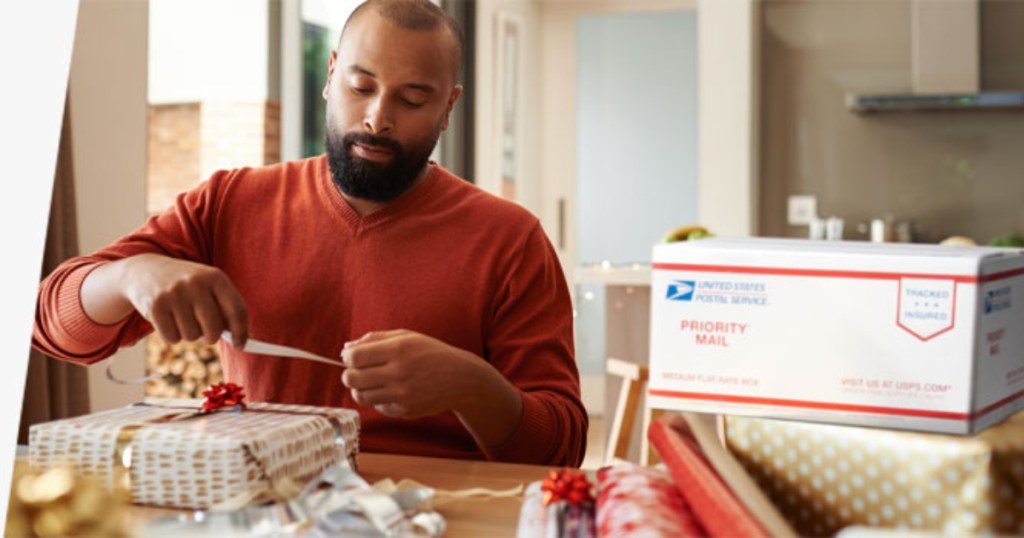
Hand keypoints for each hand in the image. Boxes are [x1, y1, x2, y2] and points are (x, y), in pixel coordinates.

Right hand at [113, 254, 247, 344]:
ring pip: (192, 336)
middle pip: (214, 329)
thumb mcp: (208, 286)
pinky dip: (172, 336)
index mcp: (216, 277)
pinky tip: (168, 319)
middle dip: (210, 336)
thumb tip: (238, 339)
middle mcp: (196, 283)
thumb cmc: (187, 286)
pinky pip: (172, 338)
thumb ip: (225, 308)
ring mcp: (175, 294)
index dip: (241, 332)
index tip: (239, 345)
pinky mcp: (156, 306)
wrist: (146, 270)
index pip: (237, 310)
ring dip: (189, 334)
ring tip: (182, 317)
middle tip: (204, 330)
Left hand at [340, 330, 483, 417]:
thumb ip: (374, 339)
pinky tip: (391, 390)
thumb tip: (345, 349)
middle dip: (349, 374)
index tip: (351, 357)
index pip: (354, 357)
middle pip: (352, 378)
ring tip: (371, 381)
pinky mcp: (404, 411)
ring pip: (360, 396)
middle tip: (356, 371)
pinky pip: (377, 407)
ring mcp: (402, 395)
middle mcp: (399, 373)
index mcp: (398, 350)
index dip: (347, 357)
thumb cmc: (431, 353)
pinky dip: (379, 399)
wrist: (461, 379)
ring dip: (360, 388)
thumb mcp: (406, 336)